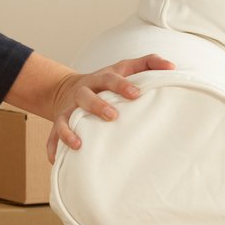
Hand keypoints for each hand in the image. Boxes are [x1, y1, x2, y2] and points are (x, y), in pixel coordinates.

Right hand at [45, 54, 175, 162]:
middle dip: (97, 106)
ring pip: (64, 118)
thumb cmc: (105, 82)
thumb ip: (147, 64)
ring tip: (78, 144)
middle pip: (86, 96)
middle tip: (113, 116)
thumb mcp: (123, 68)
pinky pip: (52, 136)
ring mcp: (68, 109)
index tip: (136, 94)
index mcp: (99, 79)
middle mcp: (82, 92)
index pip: (110, 78)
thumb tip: (172, 66)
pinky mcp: (58, 122)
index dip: (121, 85)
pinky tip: (56, 160)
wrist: (68, 88)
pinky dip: (53, 148)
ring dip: (69, 130)